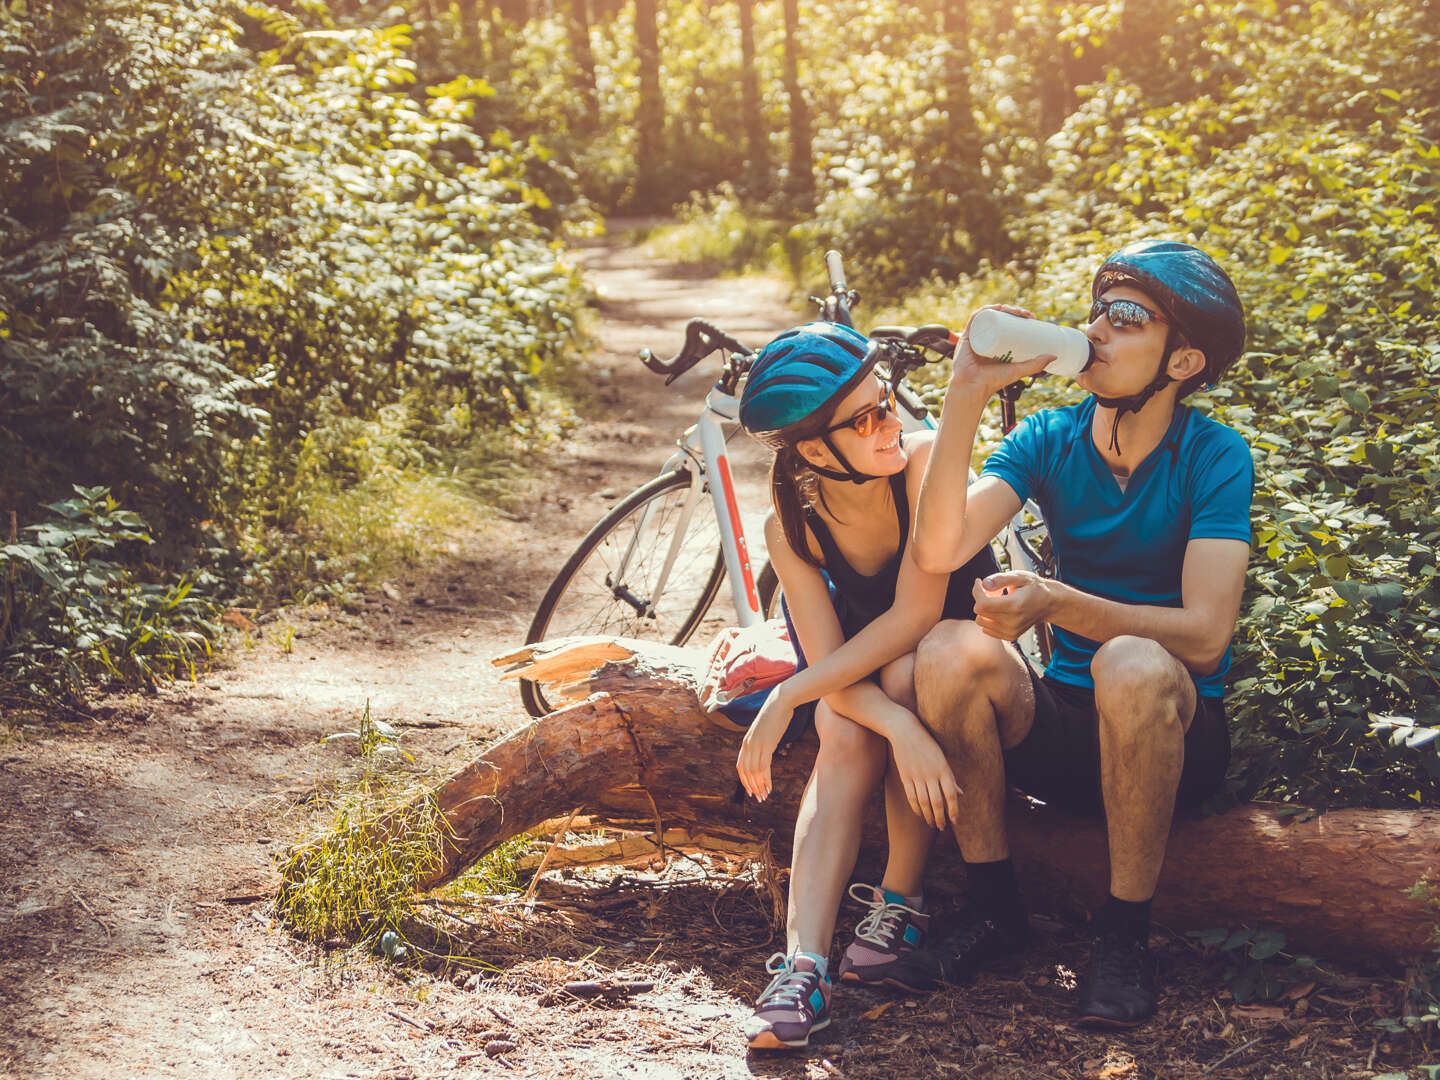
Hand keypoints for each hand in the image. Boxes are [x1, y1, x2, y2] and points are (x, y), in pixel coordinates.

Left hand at [736, 684, 793, 801]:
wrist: (780, 702)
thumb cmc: (774, 715)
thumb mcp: (764, 731)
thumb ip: (761, 742)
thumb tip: (766, 750)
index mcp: (746, 742)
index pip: (740, 766)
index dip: (744, 780)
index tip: (750, 790)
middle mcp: (748, 745)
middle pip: (746, 772)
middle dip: (752, 787)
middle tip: (759, 798)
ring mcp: (756, 745)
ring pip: (754, 772)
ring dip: (759, 786)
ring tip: (765, 796)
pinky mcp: (766, 745)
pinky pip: (764, 767)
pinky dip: (766, 779)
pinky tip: (770, 787)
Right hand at [885, 709, 962, 829]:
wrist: (905, 731)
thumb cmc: (927, 745)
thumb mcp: (942, 759)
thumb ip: (950, 778)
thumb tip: (960, 794)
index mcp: (943, 769)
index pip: (951, 795)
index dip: (953, 810)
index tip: (955, 821)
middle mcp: (931, 773)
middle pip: (937, 802)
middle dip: (940, 817)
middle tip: (942, 827)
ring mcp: (917, 775)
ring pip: (924, 802)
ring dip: (928, 815)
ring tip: (932, 823)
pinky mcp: (905, 776)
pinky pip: (911, 796)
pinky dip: (916, 808)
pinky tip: (920, 814)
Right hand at [949, 305, 1055, 397]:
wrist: (973, 388)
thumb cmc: (992, 381)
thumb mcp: (1019, 370)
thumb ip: (1036, 365)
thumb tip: (1054, 356)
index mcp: (996, 343)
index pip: (1008, 325)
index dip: (1020, 317)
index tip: (1033, 318)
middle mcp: (985, 337)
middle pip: (1001, 318)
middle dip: (1016, 311)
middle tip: (1028, 315)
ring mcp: (976, 335)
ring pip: (991, 316)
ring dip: (1005, 308)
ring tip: (1018, 312)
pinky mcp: (967, 336)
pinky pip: (976, 318)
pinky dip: (987, 310)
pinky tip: (999, 308)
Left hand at [972, 570, 1051, 640]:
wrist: (1049, 603)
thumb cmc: (1034, 587)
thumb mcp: (1019, 576)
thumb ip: (1000, 579)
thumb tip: (984, 584)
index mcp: (1014, 606)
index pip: (982, 605)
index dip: (976, 591)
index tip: (979, 582)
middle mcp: (1012, 622)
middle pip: (980, 613)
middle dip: (981, 598)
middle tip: (992, 590)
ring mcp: (1011, 631)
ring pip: (981, 622)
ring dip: (984, 610)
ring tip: (997, 600)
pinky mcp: (1010, 636)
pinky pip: (987, 629)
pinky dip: (988, 619)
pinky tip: (999, 610)